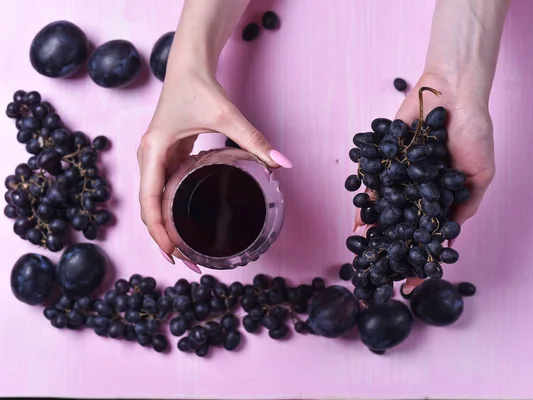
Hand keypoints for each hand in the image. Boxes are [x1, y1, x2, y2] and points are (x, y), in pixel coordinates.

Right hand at [137, 71, 292, 262]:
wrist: (188, 66)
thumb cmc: (199, 87)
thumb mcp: (227, 115)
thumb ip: (255, 141)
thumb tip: (283, 164)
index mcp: (154, 151)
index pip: (150, 202)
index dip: (160, 233)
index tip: (175, 255)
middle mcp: (148, 158)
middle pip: (149, 209)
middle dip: (165, 240)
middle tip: (190, 264)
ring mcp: (155, 158)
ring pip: (154, 202)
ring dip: (167, 228)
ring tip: (188, 252)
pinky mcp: (165, 156)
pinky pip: (163, 190)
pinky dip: (171, 211)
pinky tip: (187, 225)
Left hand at [354, 72, 494, 291]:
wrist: (454, 93)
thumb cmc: (474, 134)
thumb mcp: (479, 175)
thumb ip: (464, 206)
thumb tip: (447, 238)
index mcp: (439, 199)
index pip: (428, 235)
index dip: (420, 259)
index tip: (410, 284)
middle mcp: (417, 191)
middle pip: (402, 227)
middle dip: (390, 249)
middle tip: (378, 273)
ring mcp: (400, 177)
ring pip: (384, 209)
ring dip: (373, 230)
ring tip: (363, 250)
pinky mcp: (384, 160)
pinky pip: (373, 183)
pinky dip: (366, 200)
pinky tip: (360, 216)